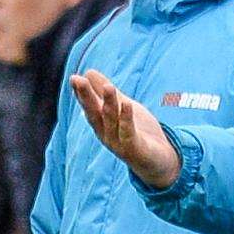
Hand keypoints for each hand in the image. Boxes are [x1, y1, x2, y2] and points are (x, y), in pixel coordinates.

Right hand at [70, 69, 180, 188]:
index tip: (74, 77)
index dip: (82, 94)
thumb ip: (108, 93)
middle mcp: (106, 135)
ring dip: (109, 103)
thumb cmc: (138, 132)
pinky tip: (127, 104)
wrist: (158, 161)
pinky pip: (129, 133)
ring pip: (112, 121)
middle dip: (86, 97)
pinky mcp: (134, 149)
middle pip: (94, 114)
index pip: (90, 107)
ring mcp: (119, 143)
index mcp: (102, 125)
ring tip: (108, 86)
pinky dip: (127, 119)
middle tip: (77, 79)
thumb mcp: (122, 108)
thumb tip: (89, 72)